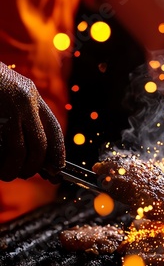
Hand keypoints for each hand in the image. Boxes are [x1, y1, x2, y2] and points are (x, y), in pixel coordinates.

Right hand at [0, 63, 65, 180]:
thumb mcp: (9, 91)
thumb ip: (24, 115)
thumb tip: (40, 154)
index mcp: (29, 93)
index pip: (53, 128)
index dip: (57, 152)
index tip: (57, 168)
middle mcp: (20, 100)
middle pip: (38, 144)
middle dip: (33, 165)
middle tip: (25, 173)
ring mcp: (3, 109)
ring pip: (17, 151)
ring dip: (13, 168)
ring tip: (7, 174)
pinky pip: (0, 149)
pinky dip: (0, 161)